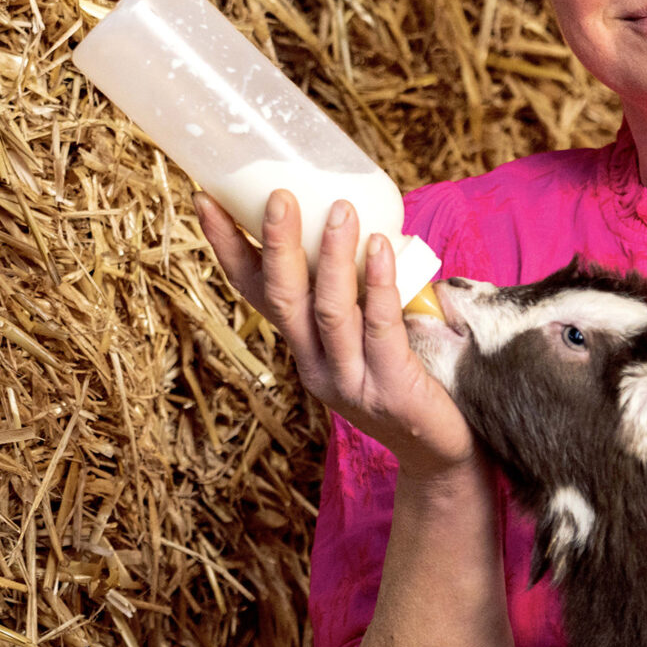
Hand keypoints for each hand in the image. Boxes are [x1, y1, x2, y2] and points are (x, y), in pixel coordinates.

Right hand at [195, 189, 475, 479]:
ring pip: (328, 312)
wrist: (440, 452)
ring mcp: (350, 380)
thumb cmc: (405, 381)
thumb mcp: (364, 336)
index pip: (254, 292)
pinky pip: (380, 330)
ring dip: (332, 257)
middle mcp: (315, 365)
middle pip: (282, 298)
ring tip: (340, 209)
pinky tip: (380, 248)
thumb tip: (358, 217)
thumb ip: (354, 292)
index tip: (206, 200)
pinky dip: (378, 285)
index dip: (228, 248)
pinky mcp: (390, 390)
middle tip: (279, 195)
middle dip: (277, 244)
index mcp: (303, 346)